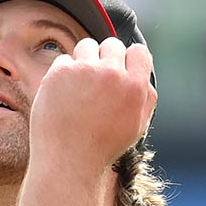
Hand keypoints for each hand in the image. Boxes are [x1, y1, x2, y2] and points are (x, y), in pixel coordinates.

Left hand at [28, 37, 156, 172]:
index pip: (139, 52)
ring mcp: (84, 71)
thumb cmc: (101, 147)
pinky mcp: (59, 73)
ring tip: (79, 87)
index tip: (119, 71)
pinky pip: (64, 60)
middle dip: (105, 59)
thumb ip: (145, 97)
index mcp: (135, 87)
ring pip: (86, 46)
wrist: (67, 161)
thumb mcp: (136, 126)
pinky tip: (63, 94)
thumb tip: (143, 74)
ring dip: (84, 61)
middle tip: (96, 82)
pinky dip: (62, 74)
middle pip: (112, 45)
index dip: (129, 60)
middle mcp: (112, 74)